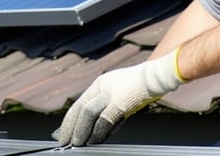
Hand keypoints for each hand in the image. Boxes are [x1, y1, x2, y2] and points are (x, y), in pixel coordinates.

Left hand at [53, 49, 186, 145]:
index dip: (69, 121)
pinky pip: (104, 120)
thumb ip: (105, 106)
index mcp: (100, 84)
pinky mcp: (121, 102)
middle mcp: (102, 87)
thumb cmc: (141, 88)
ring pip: (88, 114)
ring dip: (81, 131)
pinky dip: (98, 132)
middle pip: (80, 109)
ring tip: (78, 143)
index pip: (78, 104)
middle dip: (70, 127)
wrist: (158, 76)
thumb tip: (92, 127)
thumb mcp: (118, 93)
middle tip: (64, 141)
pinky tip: (95, 140)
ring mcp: (111, 94)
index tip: (62, 133)